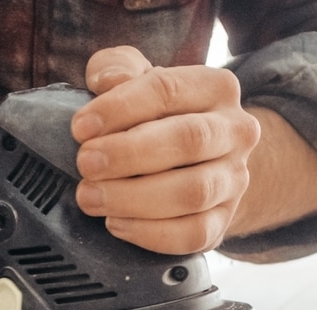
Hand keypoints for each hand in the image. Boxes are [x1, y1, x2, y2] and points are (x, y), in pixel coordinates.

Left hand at [70, 46, 260, 253]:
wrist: (200, 160)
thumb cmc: (158, 114)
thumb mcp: (137, 78)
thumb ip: (118, 68)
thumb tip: (108, 80)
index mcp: (216, 87)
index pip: (167, 89)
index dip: (119, 108)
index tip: (80, 127)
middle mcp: (236, 131)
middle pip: (188, 140)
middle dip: (128, 154)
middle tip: (85, 164)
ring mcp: (234, 179)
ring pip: (193, 192)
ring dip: (133, 197)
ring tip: (91, 196)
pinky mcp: (225, 220)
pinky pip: (194, 234)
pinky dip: (149, 233)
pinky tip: (116, 223)